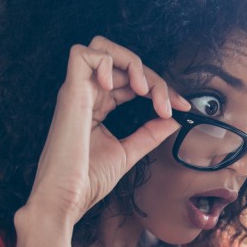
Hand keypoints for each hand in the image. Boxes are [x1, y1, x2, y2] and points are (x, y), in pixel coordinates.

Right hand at [21, 36, 188, 228]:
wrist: (66, 199)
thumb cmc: (86, 180)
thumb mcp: (128, 152)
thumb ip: (149, 133)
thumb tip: (173, 119)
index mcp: (97, 105)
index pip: (130, 79)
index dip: (158, 87)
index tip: (180, 107)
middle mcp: (86, 94)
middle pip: (122, 61)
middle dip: (152, 76)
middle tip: (168, 103)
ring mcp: (76, 91)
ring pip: (102, 47)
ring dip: (130, 62)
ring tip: (143, 90)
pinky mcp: (70, 93)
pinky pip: (82, 54)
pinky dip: (107, 62)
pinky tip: (119, 88)